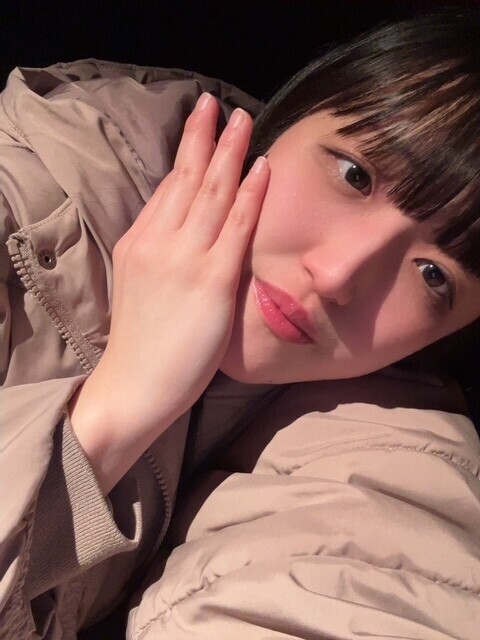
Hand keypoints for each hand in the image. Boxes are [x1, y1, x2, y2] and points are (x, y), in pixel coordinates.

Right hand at [69, 93, 268, 492]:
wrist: (134, 386)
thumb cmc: (142, 345)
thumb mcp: (139, 287)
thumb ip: (160, 257)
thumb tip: (184, 236)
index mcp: (139, 242)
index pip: (167, 189)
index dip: (187, 155)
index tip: (201, 127)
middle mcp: (159, 241)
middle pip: (186, 178)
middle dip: (204, 137)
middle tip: (218, 104)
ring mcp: (184, 258)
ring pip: (210, 193)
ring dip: (229, 152)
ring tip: (243, 120)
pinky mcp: (210, 280)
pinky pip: (234, 227)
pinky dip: (249, 194)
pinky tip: (261, 168)